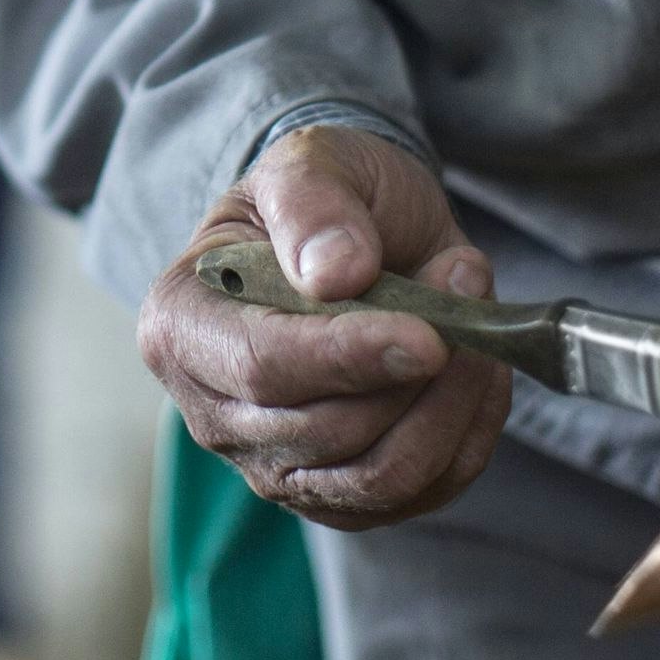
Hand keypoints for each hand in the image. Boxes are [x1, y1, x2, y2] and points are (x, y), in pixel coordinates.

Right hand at [135, 125, 507, 530]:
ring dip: (451, 406)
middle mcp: (214, 414)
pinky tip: (477, 372)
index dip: (348, 356)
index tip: (427, 335)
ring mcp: (276, 466)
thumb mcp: (310, 161)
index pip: (262, 367)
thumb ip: (312, 203)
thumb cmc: (320, 199)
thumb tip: (335, 275)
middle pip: (328, 433)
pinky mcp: (341, 498)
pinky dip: (466, 436)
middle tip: (467, 281)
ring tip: (477, 327)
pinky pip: (421, 492)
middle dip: (417, 372)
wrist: (355, 238)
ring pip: (381, 478)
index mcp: (181, 327)